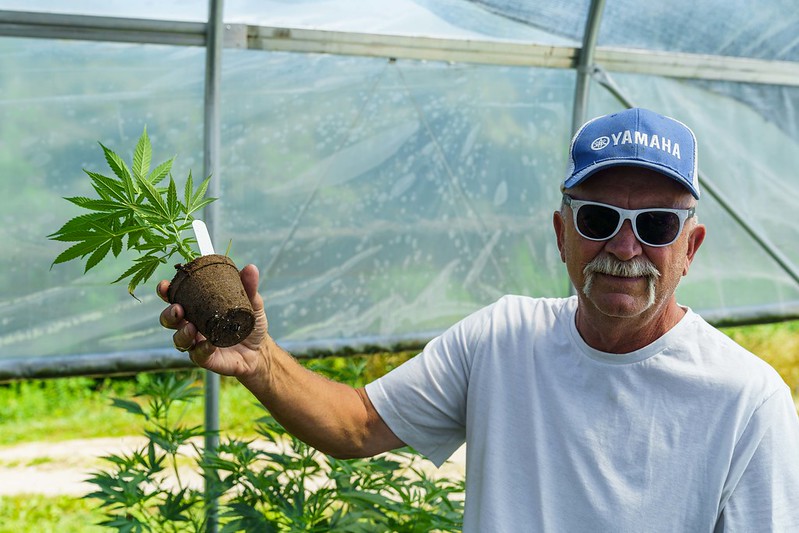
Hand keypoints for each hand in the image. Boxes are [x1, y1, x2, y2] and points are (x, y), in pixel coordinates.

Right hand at [157, 264, 268, 379]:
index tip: (164, 286)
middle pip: (170, 320)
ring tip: (191, 327)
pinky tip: (209, 344)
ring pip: (178, 340)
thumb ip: (249, 287)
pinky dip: (202, 349)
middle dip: (169, 314)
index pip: (176, 298)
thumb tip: (250, 268)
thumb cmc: (249, 324)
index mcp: (198, 308)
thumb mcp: (252, 303)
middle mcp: (192, 325)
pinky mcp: (206, 359)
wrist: (259, 350)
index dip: (166, 292)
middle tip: (178, 309)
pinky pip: (198, 355)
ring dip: (181, 333)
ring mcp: (197, 343)